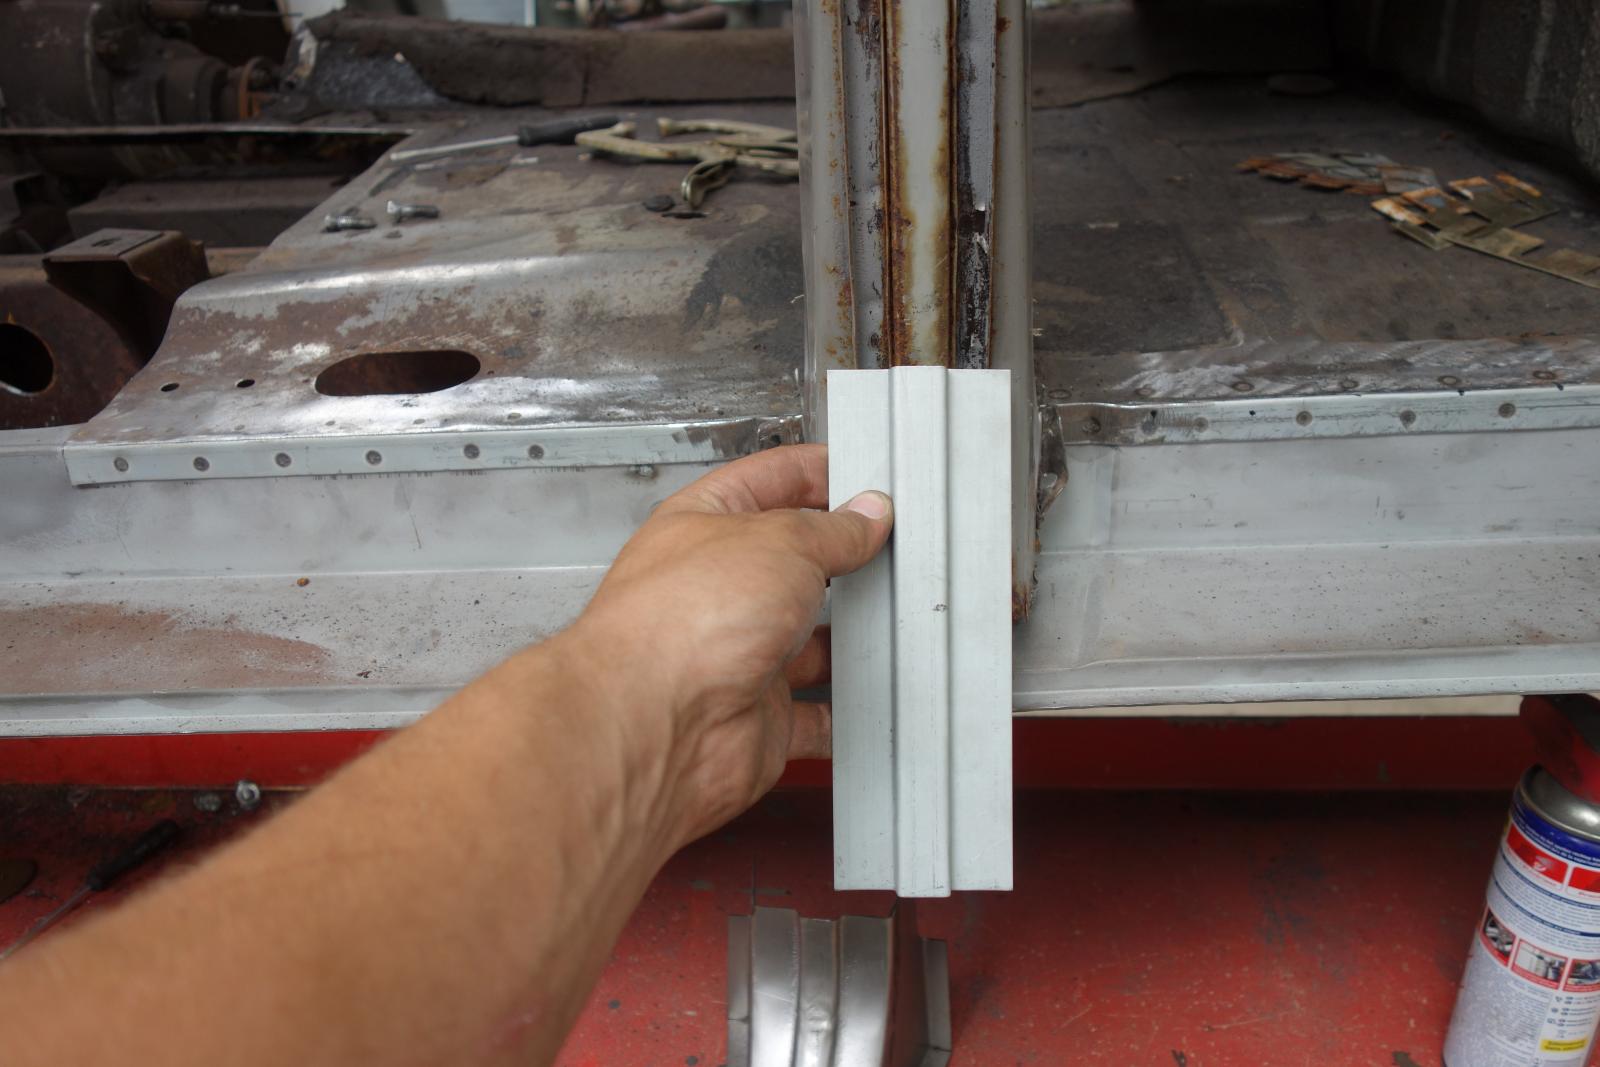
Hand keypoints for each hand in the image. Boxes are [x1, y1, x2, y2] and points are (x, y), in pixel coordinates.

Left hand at [565, 444, 892, 850]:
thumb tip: (864, 516)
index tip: (865, 475)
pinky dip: (841, 712)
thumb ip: (831, 529)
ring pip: (806, 643)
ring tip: (892, 617)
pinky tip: (869, 696)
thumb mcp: (779, 542)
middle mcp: (716, 590)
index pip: (768, 480)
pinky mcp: (757, 719)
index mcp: (704, 525)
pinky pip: (811, 716)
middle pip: (791, 564)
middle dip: (839, 558)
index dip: (817, 472)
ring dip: (846, 637)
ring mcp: (734, 656)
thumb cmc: (680, 622)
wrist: (656, 725)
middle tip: (888, 548)